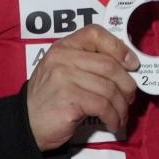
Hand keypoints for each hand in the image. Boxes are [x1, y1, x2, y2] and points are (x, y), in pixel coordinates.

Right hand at [26, 25, 139, 150]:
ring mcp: (64, 78)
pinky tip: (113, 124)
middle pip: (109, 65)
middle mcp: (63, 58)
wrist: (26, 125)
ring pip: (109, 88)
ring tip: (122, 115)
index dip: (118, 47)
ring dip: (121, 106)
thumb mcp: (64, 72)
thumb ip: (88, 63)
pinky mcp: (69, 99)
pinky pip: (103, 106)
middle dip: (127, 84)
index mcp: (63, 47)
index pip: (95, 33)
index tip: (132, 64)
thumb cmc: (51, 98)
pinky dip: (114, 117)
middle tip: (130, 98)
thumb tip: (128, 65)